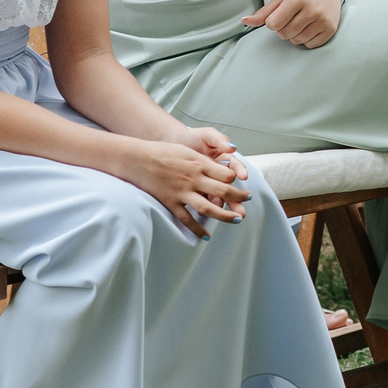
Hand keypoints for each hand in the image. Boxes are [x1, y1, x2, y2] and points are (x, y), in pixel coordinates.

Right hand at [123, 136, 250, 238]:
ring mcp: (182, 192)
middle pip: (223, 191)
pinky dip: (198, 229)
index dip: (237, 180)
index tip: (243, 183)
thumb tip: (221, 165)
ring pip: (209, 208)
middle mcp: (194, 178)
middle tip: (248, 201)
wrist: (138, 159)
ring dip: (226, 216)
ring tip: (238, 220)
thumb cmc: (164, 152)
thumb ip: (204, 160)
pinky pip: (187, 219)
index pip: (226, 174)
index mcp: (199, 163)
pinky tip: (208, 236)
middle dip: (239, 197)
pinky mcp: (171, 202)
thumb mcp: (187, 151)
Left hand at [251, 0, 342, 48]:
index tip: (281, 14)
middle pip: (284, 34)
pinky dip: (307, 39)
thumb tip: (244, 21)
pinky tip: (311, 27)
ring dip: (295, 35)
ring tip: (302, 22)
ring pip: (297, 41)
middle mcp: (311, 10)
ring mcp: (322, 20)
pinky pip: (310, 45)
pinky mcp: (330, 30)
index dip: (274, 22)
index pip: (273, 24)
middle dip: (284, 28)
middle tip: (293, 18)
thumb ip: (263, 12)